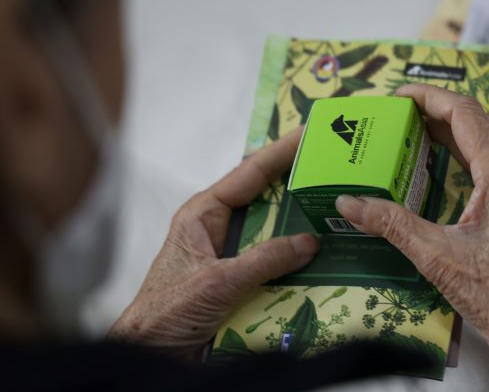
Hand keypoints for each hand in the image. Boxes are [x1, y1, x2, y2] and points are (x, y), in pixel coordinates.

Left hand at [108, 129, 319, 360]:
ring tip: (337, 214)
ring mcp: (231, 256)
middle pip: (266, 200)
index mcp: (204, 214)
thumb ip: (263, 260)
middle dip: (297, 186)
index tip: (308, 134)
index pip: (249, 174)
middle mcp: (220, 229)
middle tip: (332, 171)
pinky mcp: (240, 281)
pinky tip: (323, 262)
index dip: (280, 152)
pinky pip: (274, 265)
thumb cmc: (166, 312)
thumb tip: (309, 242)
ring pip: (273, 234)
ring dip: (301, 229)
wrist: (151, 354)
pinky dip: (296, 263)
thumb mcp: (217, 281)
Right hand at [336, 85, 488, 390]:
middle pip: (486, 122)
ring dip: (468, 131)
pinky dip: (484, 154)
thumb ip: (390, 224)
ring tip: (431, 136)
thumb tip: (349, 203)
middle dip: (445, 112)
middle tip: (409, 116)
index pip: (466, 114)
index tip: (402, 95)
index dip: (431, 97)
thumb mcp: (436, 257)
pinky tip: (463, 173)